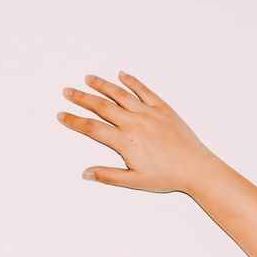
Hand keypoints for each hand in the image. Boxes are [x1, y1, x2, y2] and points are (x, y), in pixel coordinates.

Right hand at [57, 71, 216, 193]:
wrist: (194, 167)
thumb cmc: (166, 176)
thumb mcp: (133, 181)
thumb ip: (108, 175)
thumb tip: (86, 173)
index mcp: (124, 141)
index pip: (92, 128)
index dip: (74, 121)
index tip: (61, 115)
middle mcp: (133, 123)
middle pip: (102, 107)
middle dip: (82, 98)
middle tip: (68, 91)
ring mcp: (148, 113)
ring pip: (120, 95)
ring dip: (102, 85)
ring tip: (88, 78)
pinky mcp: (162, 108)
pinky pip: (144, 90)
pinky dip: (132, 81)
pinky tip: (121, 75)